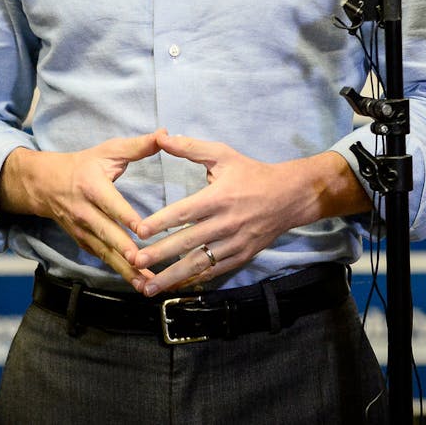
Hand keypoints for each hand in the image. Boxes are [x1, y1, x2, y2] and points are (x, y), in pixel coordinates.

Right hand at [0, 132, 162, 288]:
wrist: (44, 184)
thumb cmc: (83, 165)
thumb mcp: (107, 151)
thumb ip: (138, 146)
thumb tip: (166, 134)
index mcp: (92, 186)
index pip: (110, 203)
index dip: (125, 217)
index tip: (142, 230)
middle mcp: (85, 211)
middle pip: (107, 234)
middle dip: (124, 251)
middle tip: (143, 264)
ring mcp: (82, 230)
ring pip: (106, 253)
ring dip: (126, 271)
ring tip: (147, 285)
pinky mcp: (83, 243)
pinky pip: (103, 260)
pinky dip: (121, 273)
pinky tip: (139, 283)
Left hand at [131, 132, 365, 296]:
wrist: (290, 196)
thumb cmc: (251, 173)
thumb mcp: (223, 155)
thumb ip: (190, 148)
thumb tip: (161, 137)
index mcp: (219, 197)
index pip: (185, 212)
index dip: (161, 222)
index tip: (139, 232)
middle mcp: (226, 223)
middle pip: (188, 242)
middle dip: (160, 255)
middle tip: (135, 262)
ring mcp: (235, 243)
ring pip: (200, 263)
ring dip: (173, 276)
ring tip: (149, 287)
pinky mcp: (242, 256)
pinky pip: (215, 271)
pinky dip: (194, 281)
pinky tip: (176, 287)